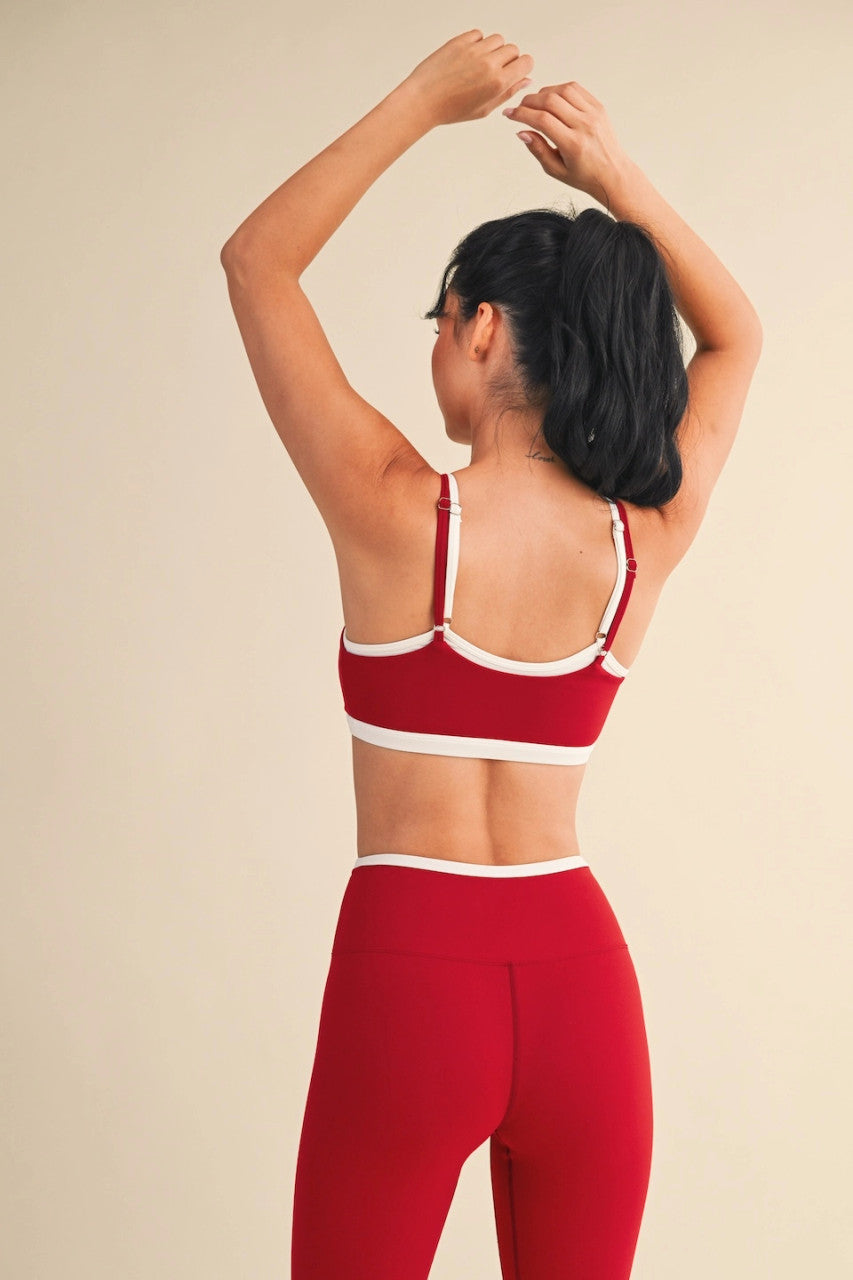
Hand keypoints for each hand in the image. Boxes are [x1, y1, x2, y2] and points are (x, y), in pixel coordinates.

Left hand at [403, 29, 533, 126]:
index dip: (522, 68)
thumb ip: (507, 93)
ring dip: (493, 49)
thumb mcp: (484, 109)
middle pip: (513, 49)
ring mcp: (474, 50)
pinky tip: (469, 57)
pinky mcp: (460, 41)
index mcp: (497, 82)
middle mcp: (488, 63)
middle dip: (508, 60)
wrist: (423, 100)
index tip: (515, 72)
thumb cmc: (450, 109)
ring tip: (480, 64)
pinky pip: (478, 34)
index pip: (526, 62)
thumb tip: (525, 80)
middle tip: (494, 71)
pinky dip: (477, 42)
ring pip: (497, 39)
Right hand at [503, 82, 630, 207]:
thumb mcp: (556, 170)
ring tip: (534, 104)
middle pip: (550, 101)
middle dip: (529, 101)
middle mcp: (585, 125)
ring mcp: (593, 114)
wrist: (613, 173)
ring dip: (543, 93)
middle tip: (519, 108)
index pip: (542, 120)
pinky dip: (559, 89)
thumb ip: (538, 150)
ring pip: (562, 90)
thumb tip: (522, 132)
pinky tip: (551, 98)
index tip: (509, 114)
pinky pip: (576, 89)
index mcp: (573, 144)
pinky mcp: (598, 107)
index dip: (521, 114)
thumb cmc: (585, 176)